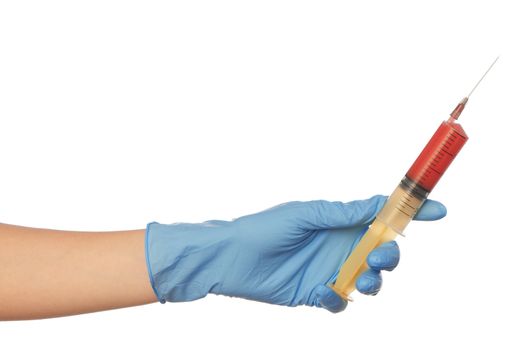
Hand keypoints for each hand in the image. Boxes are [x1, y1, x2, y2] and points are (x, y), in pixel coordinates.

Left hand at [145, 195, 445, 312]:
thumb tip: (379, 204)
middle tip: (379, 257)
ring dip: (373, 281)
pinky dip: (338, 298)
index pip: (382, 218)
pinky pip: (340, 301)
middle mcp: (340, 246)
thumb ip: (342, 213)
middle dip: (390, 257)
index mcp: (340, 222)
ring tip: (360, 279)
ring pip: (369, 281)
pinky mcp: (317, 293)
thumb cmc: (267, 228)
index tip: (438, 211)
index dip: (411, 215)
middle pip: (383, 254)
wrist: (232, 257)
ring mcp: (330, 270)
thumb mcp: (307, 214)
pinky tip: (323, 291)